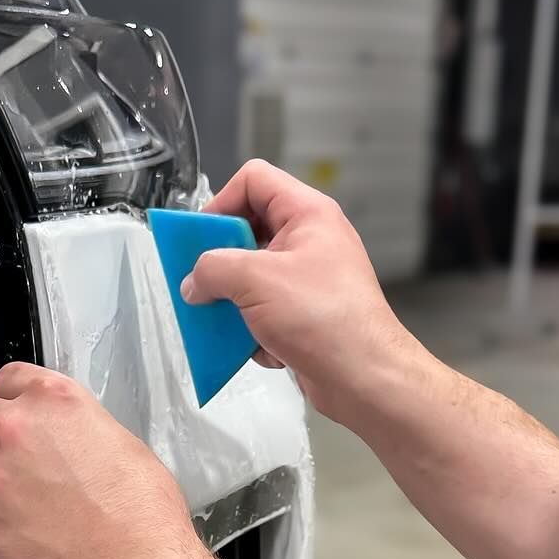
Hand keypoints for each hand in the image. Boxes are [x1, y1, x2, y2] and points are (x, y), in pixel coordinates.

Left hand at [0, 362, 200, 558]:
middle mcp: (13, 432)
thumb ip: (79, 430)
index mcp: (52, 402)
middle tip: (32, 465)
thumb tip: (67, 441)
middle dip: (2, 437)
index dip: (16, 396)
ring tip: (34, 505)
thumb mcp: (124, 445)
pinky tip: (33, 535)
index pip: (8, 377)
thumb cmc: (142, 517)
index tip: (20, 410)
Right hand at [183, 159, 422, 425]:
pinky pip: (264, 312)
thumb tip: (194, 281)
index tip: (201, 237)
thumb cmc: (328, 319)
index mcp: (307, 214)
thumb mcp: (255, 281)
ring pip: (252, 278)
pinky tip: (265, 347)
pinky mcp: (305, 314)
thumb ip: (212, 270)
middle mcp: (310, 241)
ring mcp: (308, 279)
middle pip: (248, 232)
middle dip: (222, 262)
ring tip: (233, 322)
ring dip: (235, 303)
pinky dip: (255, 331)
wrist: (364, 377)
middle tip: (204, 283)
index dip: (221, 203)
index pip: (254, 181)